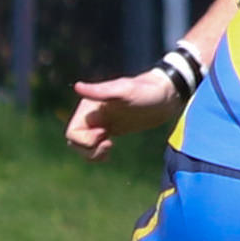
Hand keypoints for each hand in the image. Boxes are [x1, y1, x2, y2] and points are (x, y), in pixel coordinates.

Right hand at [64, 67, 184, 160]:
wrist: (166, 96)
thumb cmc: (147, 91)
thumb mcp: (126, 90)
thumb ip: (102, 91)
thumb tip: (78, 87)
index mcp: (90, 107)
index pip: (73, 132)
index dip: (84, 139)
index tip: (104, 133)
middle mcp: (91, 115)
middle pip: (74, 141)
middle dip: (87, 149)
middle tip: (109, 145)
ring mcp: (101, 124)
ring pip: (83, 146)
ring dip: (92, 153)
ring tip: (109, 148)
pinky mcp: (111, 130)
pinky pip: (95, 147)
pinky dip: (98, 153)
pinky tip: (110, 152)